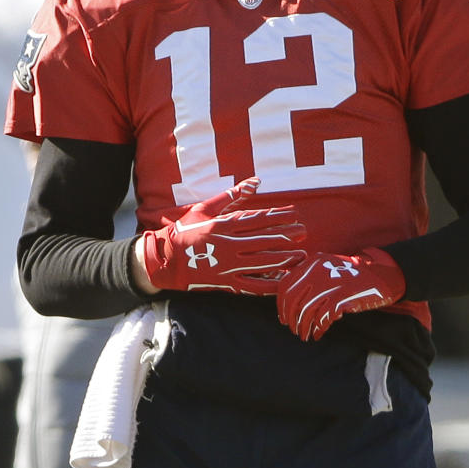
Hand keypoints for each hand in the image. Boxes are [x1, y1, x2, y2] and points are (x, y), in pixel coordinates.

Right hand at [141, 177, 306, 293]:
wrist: (164, 260)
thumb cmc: (185, 230)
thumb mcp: (205, 208)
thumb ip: (230, 196)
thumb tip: (255, 182)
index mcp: (223, 225)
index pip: (257, 220)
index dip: (278, 217)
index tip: (295, 214)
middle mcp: (228, 245)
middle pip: (264, 240)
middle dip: (286, 236)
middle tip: (303, 233)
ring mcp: (228, 266)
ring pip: (262, 262)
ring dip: (284, 259)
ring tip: (301, 255)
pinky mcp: (227, 283)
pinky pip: (253, 286)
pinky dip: (270, 284)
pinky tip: (285, 281)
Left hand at [276, 247, 405, 341]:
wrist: (384, 274)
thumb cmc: (355, 275)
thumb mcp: (329, 267)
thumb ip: (309, 278)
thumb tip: (291, 301)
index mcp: (312, 263)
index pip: (285, 286)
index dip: (281, 305)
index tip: (284, 318)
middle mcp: (318, 272)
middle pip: (293, 301)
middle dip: (291, 319)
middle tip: (295, 330)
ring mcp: (330, 284)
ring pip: (306, 312)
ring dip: (303, 327)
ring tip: (306, 336)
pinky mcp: (342, 298)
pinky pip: (322, 318)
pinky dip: (318, 328)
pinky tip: (319, 334)